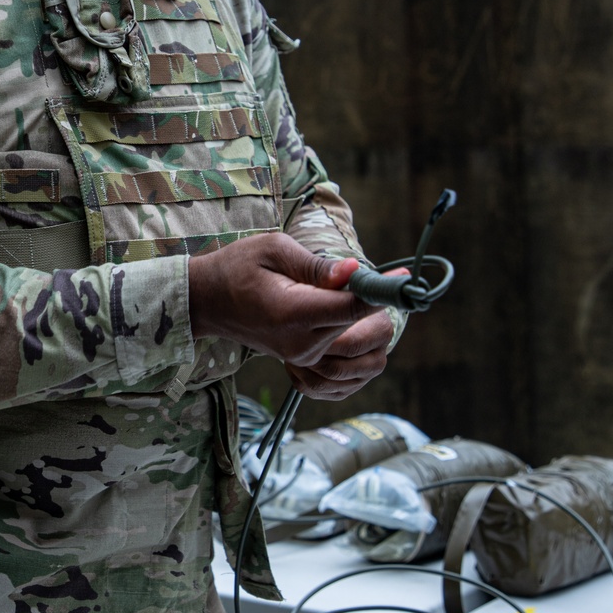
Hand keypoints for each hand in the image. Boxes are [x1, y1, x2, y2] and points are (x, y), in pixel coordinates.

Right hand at [188, 234, 395, 401]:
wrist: (208, 301)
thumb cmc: (238, 267)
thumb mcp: (273, 249)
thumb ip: (316, 265)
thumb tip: (354, 271)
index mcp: (292, 314)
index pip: (351, 308)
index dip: (381, 291)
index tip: (403, 276)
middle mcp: (300, 344)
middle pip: (361, 331)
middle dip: (379, 306)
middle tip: (386, 281)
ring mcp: (302, 358)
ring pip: (358, 350)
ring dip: (373, 327)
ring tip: (369, 299)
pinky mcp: (303, 362)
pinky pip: (346, 363)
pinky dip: (360, 345)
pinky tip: (358, 322)